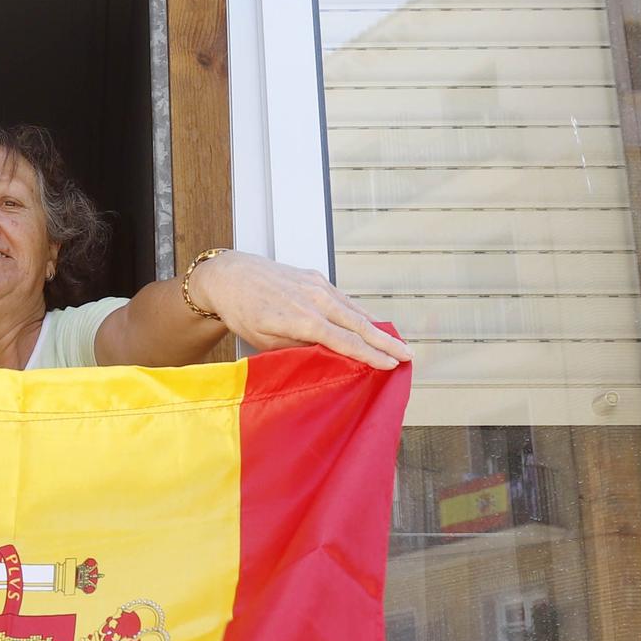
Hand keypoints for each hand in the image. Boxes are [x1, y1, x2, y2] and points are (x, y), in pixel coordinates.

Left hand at [188, 251, 411, 370]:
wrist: (231, 276)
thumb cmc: (243, 312)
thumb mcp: (266, 341)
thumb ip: (298, 349)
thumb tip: (327, 358)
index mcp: (303, 319)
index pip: (345, 341)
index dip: (371, 355)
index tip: (392, 365)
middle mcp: (315, 299)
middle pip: (359, 324)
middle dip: (386, 342)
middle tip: (409, 355)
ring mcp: (317, 286)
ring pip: (354, 310)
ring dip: (378, 328)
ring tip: (398, 343)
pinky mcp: (315, 278)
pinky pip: (344, 300)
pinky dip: (360, 313)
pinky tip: (372, 323)